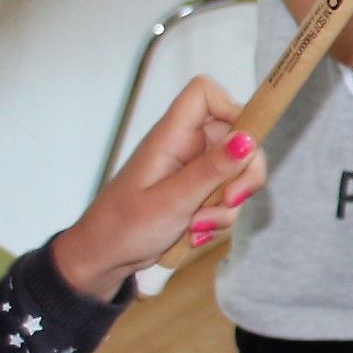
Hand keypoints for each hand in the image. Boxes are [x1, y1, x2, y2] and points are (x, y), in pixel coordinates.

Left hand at [49, 78, 265, 297]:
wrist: (105, 258)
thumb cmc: (124, 227)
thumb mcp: (172, 201)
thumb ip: (211, 170)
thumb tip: (248, 139)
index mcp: (172, 136)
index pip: (205, 94)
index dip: (232, 108)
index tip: (245, 146)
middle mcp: (185, 146)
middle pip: (237, 137)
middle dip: (243, 174)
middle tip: (231, 200)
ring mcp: (193, 170)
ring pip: (236, 173)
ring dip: (228, 205)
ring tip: (199, 226)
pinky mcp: (197, 193)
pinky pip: (227, 197)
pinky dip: (220, 218)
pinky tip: (196, 234)